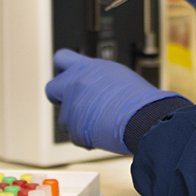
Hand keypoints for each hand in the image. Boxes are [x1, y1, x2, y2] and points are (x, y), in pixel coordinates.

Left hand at [45, 49, 183, 154]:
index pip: (61, 58)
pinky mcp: (74, 129)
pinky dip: (87, 138)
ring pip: (65, 118)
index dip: (63, 69)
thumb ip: (97, 78)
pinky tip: (104, 133)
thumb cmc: (137, 97)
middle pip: (51, 89)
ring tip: (102, 122)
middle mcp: (74, 84)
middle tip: (77, 103)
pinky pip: (76, 136)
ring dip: (78, 122)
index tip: (67, 76)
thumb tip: (93, 84)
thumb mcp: (117, 75)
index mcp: (86, 67)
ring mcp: (72, 107)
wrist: (144, 117)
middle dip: (60, 97)